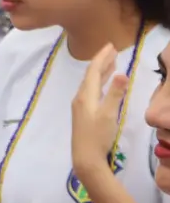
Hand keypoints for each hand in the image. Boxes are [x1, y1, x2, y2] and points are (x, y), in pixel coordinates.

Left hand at [71, 44, 126, 180]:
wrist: (85, 157)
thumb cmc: (98, 136)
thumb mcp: (109, 114)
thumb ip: (115, 94)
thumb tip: (122, 73)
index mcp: (86, 95)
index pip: (94, 71)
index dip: (102, 57)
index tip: (111, 46)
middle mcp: (80, 97)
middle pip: (91, 74)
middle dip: (102, 61)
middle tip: (112, 49)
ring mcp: (80, 105)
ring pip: (91, 83)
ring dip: (102, 71)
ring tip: (111, 62)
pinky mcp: (83, 113)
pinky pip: (92, 90)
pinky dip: (100, 82)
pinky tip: (105, 84)